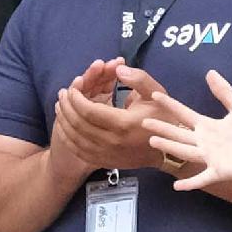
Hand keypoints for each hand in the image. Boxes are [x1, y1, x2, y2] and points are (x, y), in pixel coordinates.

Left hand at [48, 59, 170, 175]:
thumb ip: (137, 78)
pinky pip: (80, 152)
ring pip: (76, 139)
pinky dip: (69, 139)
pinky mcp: (106, 162)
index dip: (76, 98)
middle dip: (67, 107)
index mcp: (123, 124)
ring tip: (60, 106)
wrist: (171, 149)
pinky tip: (65, 127)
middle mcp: (112, 142)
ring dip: (64, 121)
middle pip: (78, 124)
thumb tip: (118, 68)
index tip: (73, 87)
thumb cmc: (164, 117)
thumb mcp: (156, 93)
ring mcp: (108, 155)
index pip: (89, 111)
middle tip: (62, 94)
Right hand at [142, 70, 231, 190]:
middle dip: (162, 127)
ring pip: (185, 151)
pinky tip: (176, 186)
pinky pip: (202, 179)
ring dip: (170, 148)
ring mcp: (210, 158)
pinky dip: (190, 183)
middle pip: (178, 133)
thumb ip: (224, 92)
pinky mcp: (219, 172)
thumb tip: (210, 72)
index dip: (170, 104)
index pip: (184, 113)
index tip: (155, 94)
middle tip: (143, 121)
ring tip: (153, 142)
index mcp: (208, 126)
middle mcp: (204, 142)